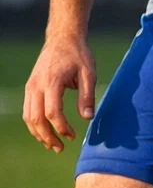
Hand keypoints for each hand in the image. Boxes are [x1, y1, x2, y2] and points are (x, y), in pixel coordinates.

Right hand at [24, 33, 96, 152]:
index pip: (52, 112)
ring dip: (38, 134)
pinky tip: (45, 133)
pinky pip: (27, 111)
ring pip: (28, 117)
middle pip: (36, 119)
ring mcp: (30, 87)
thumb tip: (88, 118)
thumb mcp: (89, 73)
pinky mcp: (30, 88)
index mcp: (51, 82)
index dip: (62, 127)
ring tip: (53, 145)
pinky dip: (34, 124)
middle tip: (61, 148)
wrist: (63, 39)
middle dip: (47, 136)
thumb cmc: (78, 55)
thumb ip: (87, 96)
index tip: (73, 136)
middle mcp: (36, 86)